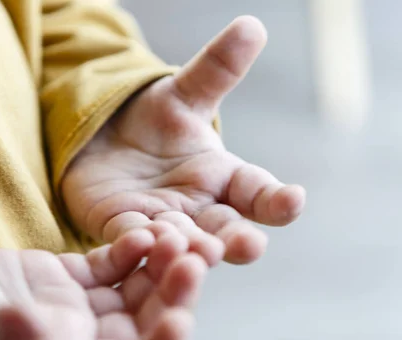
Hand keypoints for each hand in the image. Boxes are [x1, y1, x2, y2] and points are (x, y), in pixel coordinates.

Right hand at [0, 224, 218, 339]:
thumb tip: (40, 331)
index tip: (182, 321)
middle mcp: (75, 338)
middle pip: (143, 324)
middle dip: (174, 295)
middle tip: (194, 258)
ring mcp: (70, 305)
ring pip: (133, 291)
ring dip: (159, 266)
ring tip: (177, 235)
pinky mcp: (59, 275)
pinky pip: (108, 265)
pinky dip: (129, 249)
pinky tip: (143, 230)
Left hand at [62, 16, 305, 263]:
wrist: (106, 141)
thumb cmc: (156, 123)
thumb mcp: (184, 94)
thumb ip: (216, 69)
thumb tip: (251, 25)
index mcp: (223, 177)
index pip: (257, 191)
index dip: (277, 200)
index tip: (294, 201)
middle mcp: (198, 206)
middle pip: (226, 227)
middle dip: (237, 239)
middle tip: (250, 246)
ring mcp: (162, 221)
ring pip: (182, 240)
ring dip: (191, 246)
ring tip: (201, 251)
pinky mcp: (122, 227)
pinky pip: (132, 239)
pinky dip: (139, 244)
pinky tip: (143, 241)